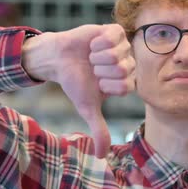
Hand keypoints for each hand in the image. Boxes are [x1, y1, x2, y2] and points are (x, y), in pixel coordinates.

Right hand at [22, 24, 134, 157]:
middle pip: (122, 70)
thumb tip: (102, 157)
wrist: (59, 60)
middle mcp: (128, 64)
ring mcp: (123, 47)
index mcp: (127, 82)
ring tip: (91, 57)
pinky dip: (98, 42)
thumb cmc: (75, 83)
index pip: (126, 87)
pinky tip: (92, 44)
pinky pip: (113, 37)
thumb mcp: (88, 108)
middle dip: (100, 71)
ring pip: (117, 55)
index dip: (107, 86)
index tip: (97, 83)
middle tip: (93, 69)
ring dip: (97, 57)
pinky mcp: (114, 31)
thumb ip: (99, 129)